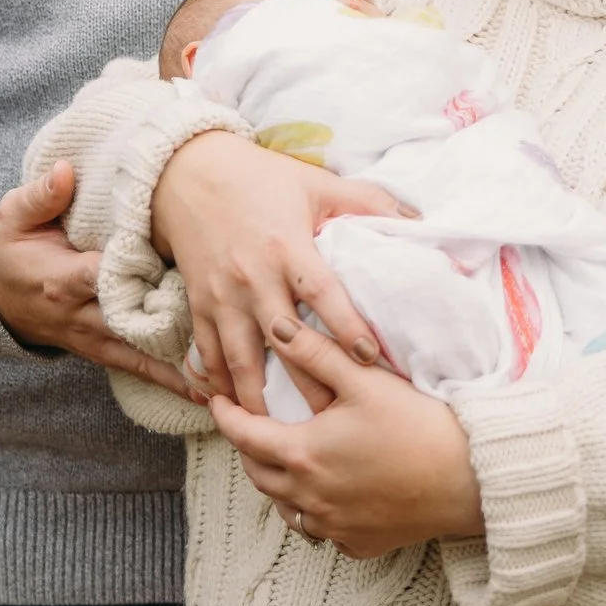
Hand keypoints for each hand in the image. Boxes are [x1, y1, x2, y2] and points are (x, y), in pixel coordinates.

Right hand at [0, 163, 204, 401]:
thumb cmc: (14, 248)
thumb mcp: (14, 215)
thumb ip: (41, 195)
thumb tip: (67, 172)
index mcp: (61, 279)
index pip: (100, 278)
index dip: (133, 274)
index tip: (169, 270)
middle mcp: (82, 314)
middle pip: (132, 323)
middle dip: (172, 328)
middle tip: (218, 331)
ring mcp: (95, 338)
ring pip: (142, 355)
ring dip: (179, 367)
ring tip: (222, 379)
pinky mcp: (105, 351)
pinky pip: (140, 367)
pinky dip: (171, 380)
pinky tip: (205, 391)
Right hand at [152, 129, 399, 407]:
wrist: (187, 173)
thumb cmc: (259, 178)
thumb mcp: (315, 182)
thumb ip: (366, 202)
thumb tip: (418, 221)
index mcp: (287, 246)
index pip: (321, 292)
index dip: (346, 324)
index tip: (368, 356)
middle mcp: (254, 277)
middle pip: (283, 341)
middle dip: (307, 382)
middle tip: (331, 419)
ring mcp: (222, 295)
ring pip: (240, 359)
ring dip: (258, 398)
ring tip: (276, 433)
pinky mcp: (198, 303)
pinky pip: (207, 352)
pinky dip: (216, 383)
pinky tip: (230, 409)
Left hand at [208, 325, 485, 557]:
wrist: (468, 480)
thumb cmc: (417, 425)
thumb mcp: (362, 379)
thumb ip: (314, 352)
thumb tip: (276, 327)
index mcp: (304, 454)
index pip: (245, 436)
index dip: (227, 416)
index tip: (218, 402)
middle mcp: (310, 498)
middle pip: (259, 476)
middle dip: (248, 450)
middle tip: (249, 429)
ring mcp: (334, 526)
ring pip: (286, 510)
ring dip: (277, 486)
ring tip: (282, 463)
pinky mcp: (359, 544)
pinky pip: (322, 531)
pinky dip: (314, 513)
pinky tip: (326, 496)